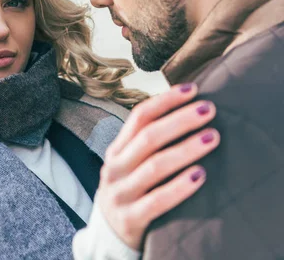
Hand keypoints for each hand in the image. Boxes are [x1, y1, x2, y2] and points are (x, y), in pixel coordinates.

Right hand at [96, 83, 218, 249]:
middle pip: (148, 137)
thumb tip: (188, 108)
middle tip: (209, 110)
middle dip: (180, 120)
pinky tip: (201, 175)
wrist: (109, 233)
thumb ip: (148, 142)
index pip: (139, 117)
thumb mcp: (130, 163)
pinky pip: (158, 200)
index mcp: (116, 149)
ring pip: (154, 166)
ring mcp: (121, 193)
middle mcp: (115, 168)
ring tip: (213, 138)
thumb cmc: (131, 189)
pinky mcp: (130, 218)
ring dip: (186, 149)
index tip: (192, 89)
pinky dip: (180, 187)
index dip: (165, 101)